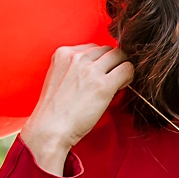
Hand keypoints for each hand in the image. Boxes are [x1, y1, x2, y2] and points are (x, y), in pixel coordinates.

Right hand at [20, 44, 133, 175]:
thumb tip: (97, 65)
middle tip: (112, 77)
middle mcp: (77, 57)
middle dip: (112, 62)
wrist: (49, 129)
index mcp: (63, 53)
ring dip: (122, 68)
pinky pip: (127, 69)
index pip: (93, 47)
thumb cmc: (54, 110)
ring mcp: (90, 70)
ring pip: (120, 56)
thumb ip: (74, 67)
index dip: (100, 60)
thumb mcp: (58, 77)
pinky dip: (128, 77)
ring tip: (118, 83)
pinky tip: (121, 87)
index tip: (100, 73)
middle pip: (108, 49)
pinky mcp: (103, 85)